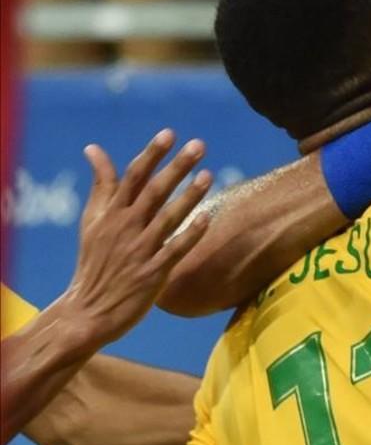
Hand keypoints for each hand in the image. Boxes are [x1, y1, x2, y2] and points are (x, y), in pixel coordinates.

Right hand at [60, 130, 211, 347]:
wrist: (87, 311)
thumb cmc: (93, 262)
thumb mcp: (91, 221)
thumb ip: (101, 185)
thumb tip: (93, 148)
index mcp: (110, 214)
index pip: (133, 176)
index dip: (152, 154)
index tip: (169, 133)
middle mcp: (125, 227)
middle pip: (154, 191)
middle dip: (176, 167)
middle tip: (199, 145)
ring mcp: (140, 250)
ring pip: (168, 217)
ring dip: (189, 196)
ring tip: (209, 174)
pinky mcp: (152, 273)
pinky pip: (175, 250)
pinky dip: (191, 234)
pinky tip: (207, 218)